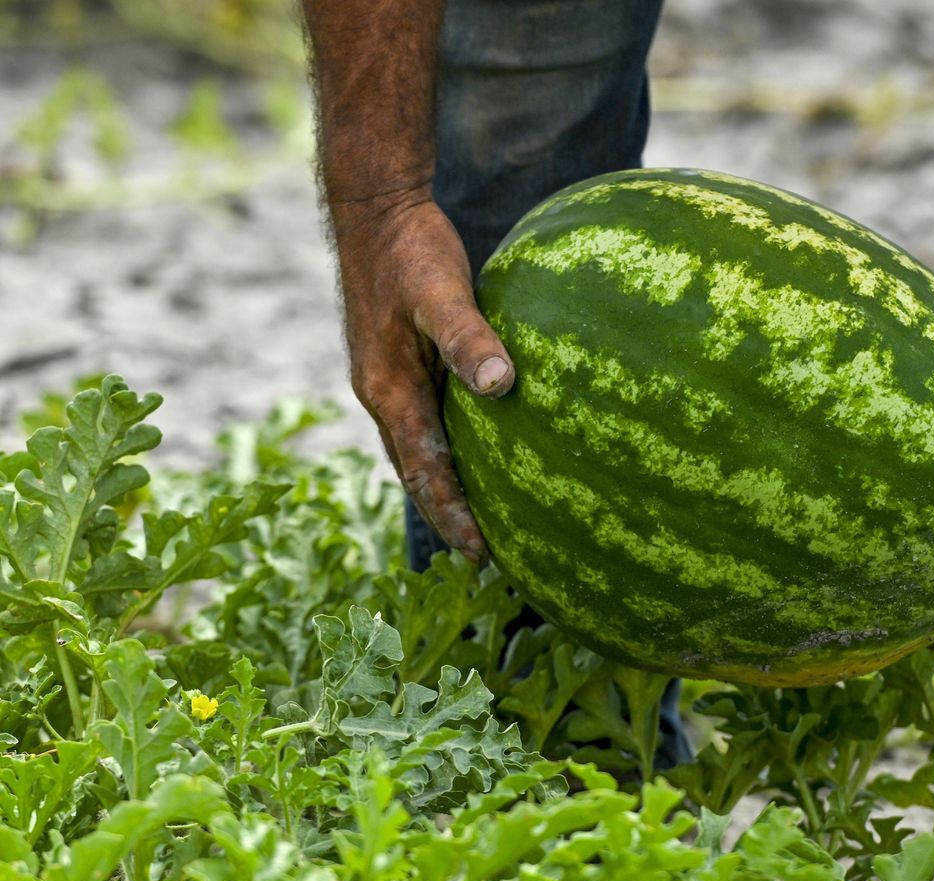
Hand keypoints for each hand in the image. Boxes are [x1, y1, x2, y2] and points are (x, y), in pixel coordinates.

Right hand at [333, 193, 514, 560]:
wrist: (374, 209)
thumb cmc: (409, 249)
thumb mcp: (441, 290)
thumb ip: (468, 336)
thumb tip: (501, 384)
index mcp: (388, 390)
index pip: (424, 470)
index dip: (452, 514)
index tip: (482, 554)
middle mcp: (383, 394)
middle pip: (416, 472)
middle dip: (447, 516)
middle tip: (488, 559)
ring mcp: (388, 380)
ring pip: (417, 450)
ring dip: (444, 488)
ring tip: (482, 523)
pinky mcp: (400, 364)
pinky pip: (425, 422)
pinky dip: (447, 451)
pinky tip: (480, 456)